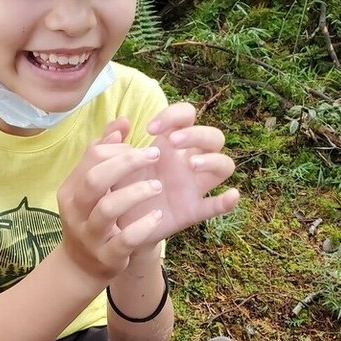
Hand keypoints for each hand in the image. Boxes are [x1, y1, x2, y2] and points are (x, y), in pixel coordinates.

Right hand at [57, 119, 167, 280]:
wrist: (82, 267)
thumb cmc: (93, 218)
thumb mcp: (94, 187)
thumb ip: (105, 153)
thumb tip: (120, 122)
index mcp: (72, 189)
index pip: (93, 156)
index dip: (119, 148)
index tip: (139, 149)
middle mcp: (76, 211)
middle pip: (95, 177)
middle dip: (127, 162)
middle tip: (154, 155)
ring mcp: (89, 235)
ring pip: (108, 207)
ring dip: (136, 193)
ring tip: (157, 186)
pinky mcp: (106, 256)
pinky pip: (125, 240)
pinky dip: (143, 226)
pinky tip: (158, 216)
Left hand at [116, 102, 238, 243]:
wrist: (117, 225)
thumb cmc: (119, 188)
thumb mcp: (111, 165)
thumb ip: (110, 144)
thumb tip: (119, 124)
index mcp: (169, 144)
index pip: (187, 116)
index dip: (174, 115)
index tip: (150, 129)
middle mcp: (187, 161)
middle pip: (214, 136)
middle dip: (197, 134)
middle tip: (172, 143)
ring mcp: (194, 185)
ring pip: (224, 164)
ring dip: (213, 160)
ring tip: (191, 165)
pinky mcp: (194, 210)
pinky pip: (217, 205)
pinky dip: (228, 201)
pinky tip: (231, 196)